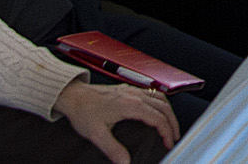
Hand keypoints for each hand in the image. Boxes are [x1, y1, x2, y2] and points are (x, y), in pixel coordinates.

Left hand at [53, 76, 178, 163]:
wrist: (73, 95)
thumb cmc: (83, 110)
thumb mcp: (96, 134)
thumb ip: (112, 149)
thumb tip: (125, 162)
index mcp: (131, 105)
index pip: (158, 118)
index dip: (167, 132)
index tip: (168, 143)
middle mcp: (135, 95)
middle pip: (164, 107)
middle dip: (173, 123)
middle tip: (174, 137)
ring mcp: (133, 91)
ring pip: (160, 99)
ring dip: (169, 112)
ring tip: (171, 125)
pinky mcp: (128, 89)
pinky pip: (153, 94)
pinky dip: (161, 103)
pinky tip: (158, 110)